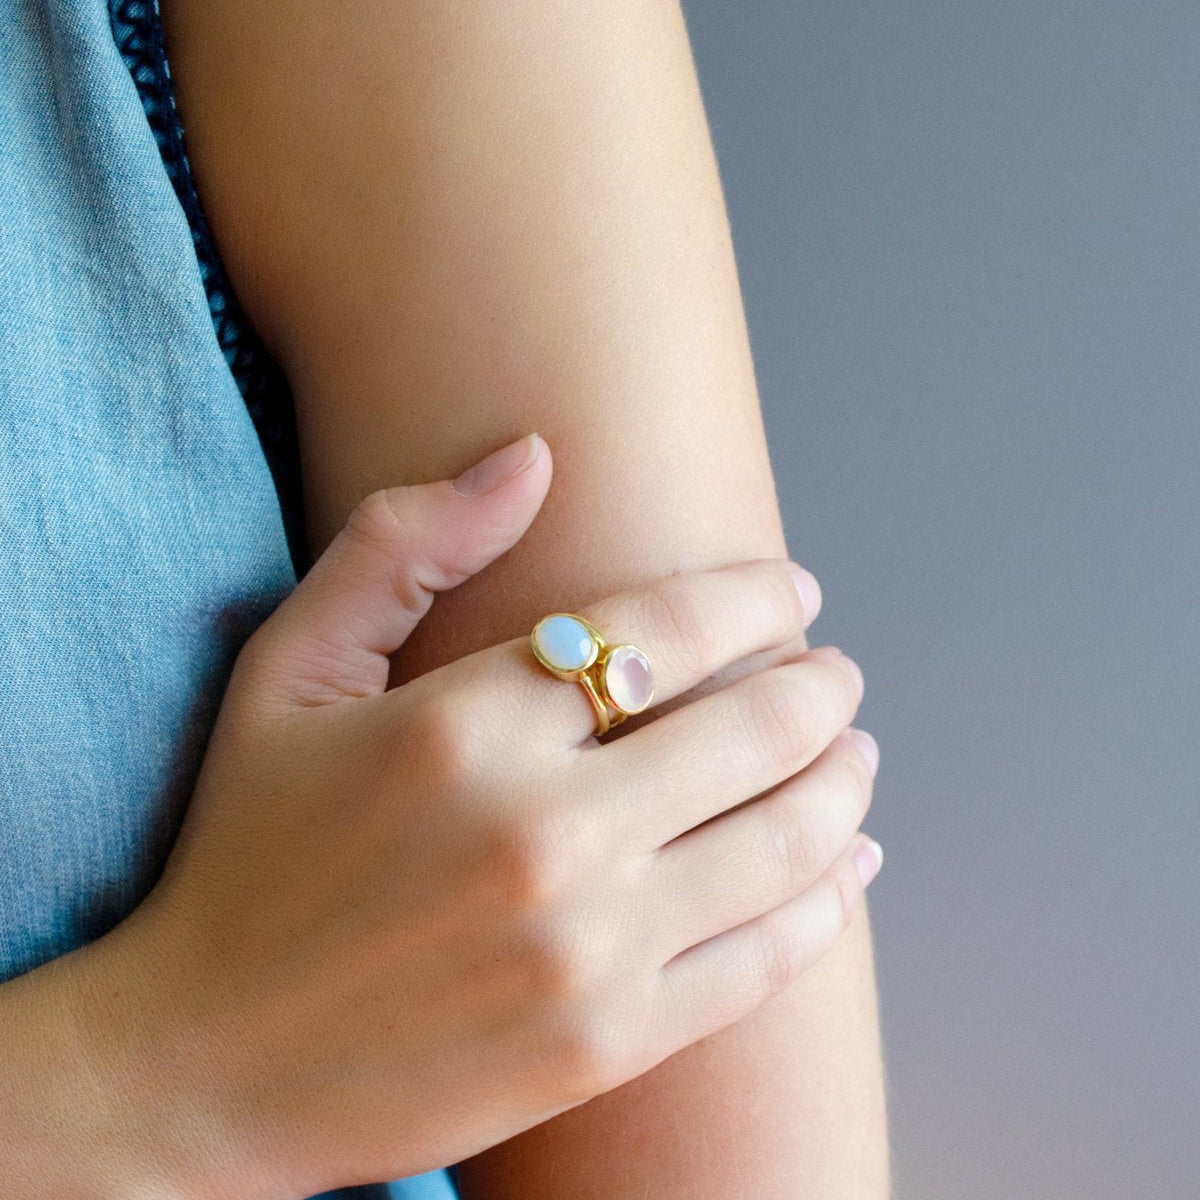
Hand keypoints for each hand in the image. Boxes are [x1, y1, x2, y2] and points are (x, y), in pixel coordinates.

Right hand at [62, 433, 879, 1198]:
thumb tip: (532, 456)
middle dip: (822, 686)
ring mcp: (590, 947)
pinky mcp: (611, 1042)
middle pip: (757, 727)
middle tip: (837, 673)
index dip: (757, 597)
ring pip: (789, 839)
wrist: (209, 1065)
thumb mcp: (287, 673)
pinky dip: (831, 898)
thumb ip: (402, 547)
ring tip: (857, 750)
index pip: (669, 626)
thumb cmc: (247, 854)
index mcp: (466, 725)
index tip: (795, 591)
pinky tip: (852, 860)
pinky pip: (768, 958)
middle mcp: (545, 832)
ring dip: (846, 779)